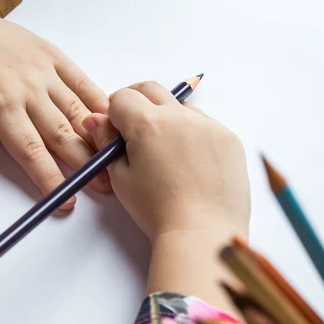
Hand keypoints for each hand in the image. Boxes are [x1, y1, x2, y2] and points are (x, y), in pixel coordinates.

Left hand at [0, 0, 110, 205]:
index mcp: (0, 109)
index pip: (31, 152)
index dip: (51, 178)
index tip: (67, 201)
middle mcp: (27, 90)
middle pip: (61, 134)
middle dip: (85, 163)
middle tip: (105, 187)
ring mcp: (44, 71)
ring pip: (76, 109)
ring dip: (97, 135)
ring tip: (115, 157)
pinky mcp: (53, 55)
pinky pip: (81, 80)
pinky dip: (97, 99)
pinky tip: (111, 116)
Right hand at [82, 81, 249, 242]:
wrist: (203, 234)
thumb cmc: (158, 211)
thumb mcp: (122, 178)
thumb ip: (107, 143)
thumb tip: (95, 120)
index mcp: (147, 124)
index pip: (123, 97)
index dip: (114, 111)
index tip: (116, 127)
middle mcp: (179, 116)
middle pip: (151, 89)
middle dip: (138, 101)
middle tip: (135, 127)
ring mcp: (208, 125)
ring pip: (180, 106)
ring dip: (168, 117)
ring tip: (166, 151)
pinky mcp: (228, 138)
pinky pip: (205, 124)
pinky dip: (193, 133)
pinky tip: (191, 162)